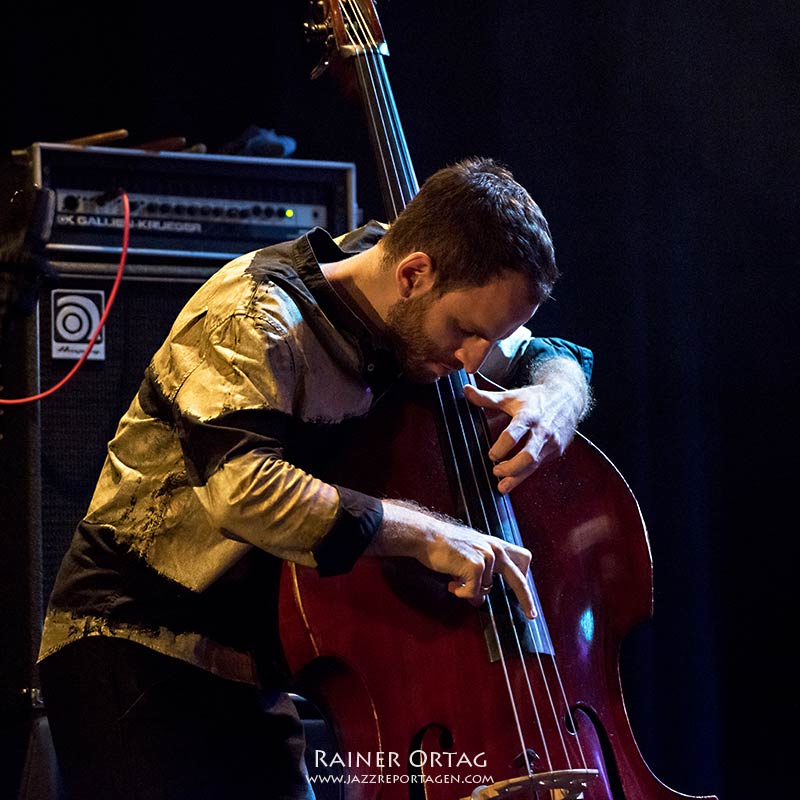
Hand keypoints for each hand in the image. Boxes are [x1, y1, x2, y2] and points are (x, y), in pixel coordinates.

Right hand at [371, 500, 535, 617]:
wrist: (426, 536)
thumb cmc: (443, 545)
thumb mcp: (468, 553)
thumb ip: (480, 572)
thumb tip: (480, 599)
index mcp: (495, 544)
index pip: (522, 558)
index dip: (525, 576)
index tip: (527, 593)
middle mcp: (494, 549)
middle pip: (518, 579)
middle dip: (526, 599)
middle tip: (531, 615)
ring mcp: (486, 557)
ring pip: (486, 590)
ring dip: (470, 591)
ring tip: (454, 579)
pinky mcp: (475, 566)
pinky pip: (472, 593)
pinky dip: (460, 593)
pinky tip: (450, 582)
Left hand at [463, 358, 588, 493]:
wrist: (567, 397)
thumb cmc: (536, 398)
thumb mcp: (511, 396)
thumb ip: (487, 398)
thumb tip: (466, 391)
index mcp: (528, 416)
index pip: (514, 434)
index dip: (501, 448)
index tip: (491, 455)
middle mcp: (542, 430)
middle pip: (528, 456)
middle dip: (511, 468)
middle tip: (495, 470)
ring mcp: (551, 442)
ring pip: (535, 465)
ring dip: (517, 477)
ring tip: (502, 485)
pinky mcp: (556, 450)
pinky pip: (540, 466)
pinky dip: (526, 473)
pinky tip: (514, 478)